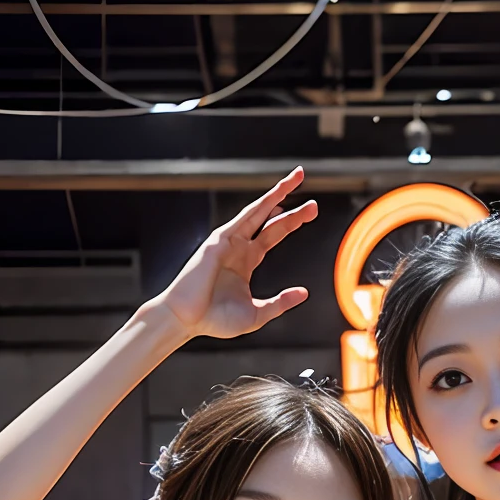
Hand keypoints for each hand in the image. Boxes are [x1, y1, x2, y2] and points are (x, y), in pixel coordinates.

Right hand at [147, 168, 316, 340]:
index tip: (310, 211)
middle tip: (314, 202)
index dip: (292, 222)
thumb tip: (304, 293)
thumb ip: (280, 303)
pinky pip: (243, 219)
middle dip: (291, 208)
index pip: (273, 234)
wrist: (185, 320)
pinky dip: (259, 207)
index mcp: (246, 261)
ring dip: (277, 194)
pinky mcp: (218, 241)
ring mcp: (228, 241)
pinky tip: (274, 198)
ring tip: (297, 179)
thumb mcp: (257, 314)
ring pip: (257, 211)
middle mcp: (238, 247)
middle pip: (270, 220)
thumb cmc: (214, 320)